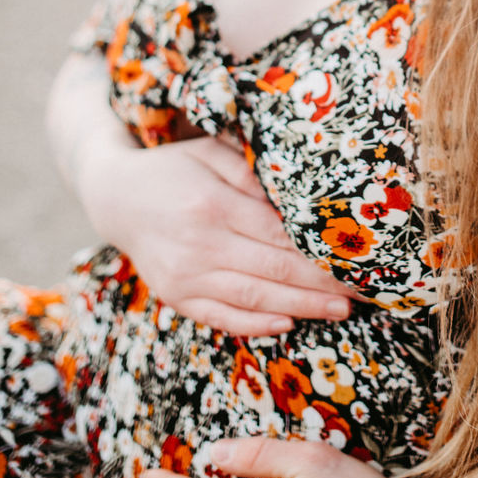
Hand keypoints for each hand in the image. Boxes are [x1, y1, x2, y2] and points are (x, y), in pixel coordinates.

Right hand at [83, 135, 352, 333]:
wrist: (116, 197)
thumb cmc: (175, 168)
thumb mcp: (211, 152)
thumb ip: (251, 173)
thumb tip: (294, 198)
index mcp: (212, 206)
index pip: (277, 235)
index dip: (318, 252)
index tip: (354, 259)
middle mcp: (199, 246)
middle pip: (272, 272)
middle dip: (321, 286)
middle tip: (362, 293)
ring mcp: (185, 278)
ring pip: (253, 300)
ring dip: (300, 308)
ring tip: (340, 312)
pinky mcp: (175, 297)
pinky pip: (221, 318)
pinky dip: (255, 325)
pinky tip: (288, 324)